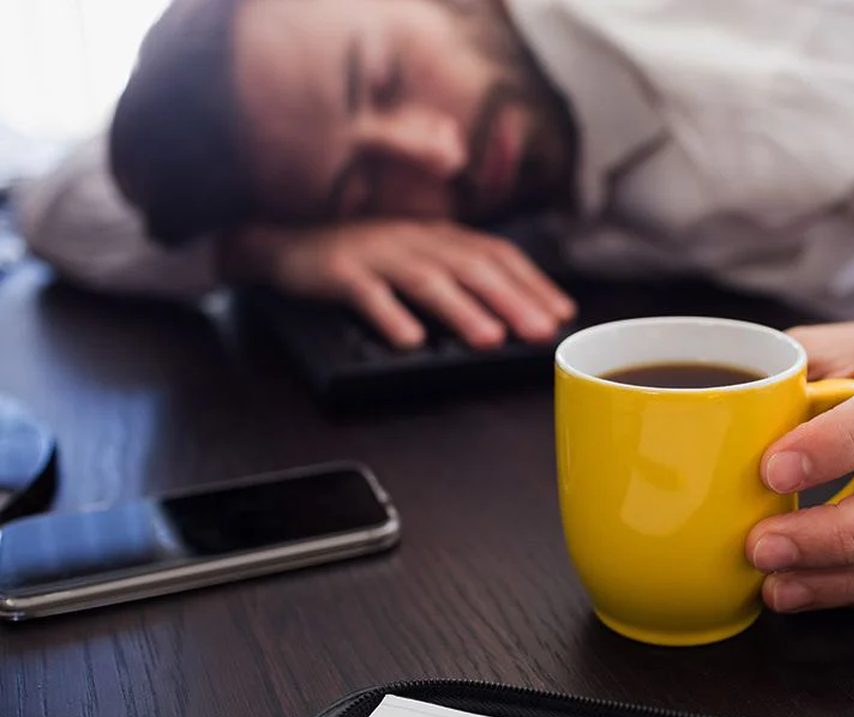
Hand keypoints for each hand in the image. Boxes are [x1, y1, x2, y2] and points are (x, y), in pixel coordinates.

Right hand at [218, 220, 575, 347]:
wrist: (286, 242)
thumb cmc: (362, 258)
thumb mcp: (415, 259)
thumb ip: (458, 278)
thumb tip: (511, 312)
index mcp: (439, 235)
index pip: (497, 254)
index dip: (532, 281)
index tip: (562, 312)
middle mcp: (414, 238)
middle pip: (471, 266)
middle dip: (511, 299)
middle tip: (540, 331)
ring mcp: (376, 252)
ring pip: (426, 279)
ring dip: (461, 310)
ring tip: (490, 339)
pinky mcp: (339, 270)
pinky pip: (367, 293)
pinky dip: (390, 316)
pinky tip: (410, 340)